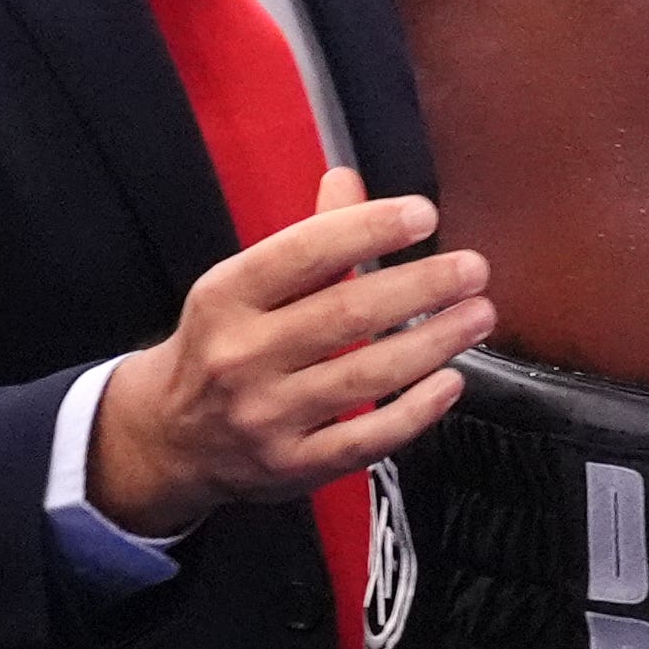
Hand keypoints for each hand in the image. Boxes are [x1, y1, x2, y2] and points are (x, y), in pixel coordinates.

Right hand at [86, 169, 491, 543]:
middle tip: (472, 268)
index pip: (304, 253)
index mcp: (226, 297)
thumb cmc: (220, 345)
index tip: (423, 215)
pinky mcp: (292, 466)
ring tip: (478, 314)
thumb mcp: (241, 284)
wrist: (170, 438)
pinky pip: (366, 439)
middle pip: (345, 315)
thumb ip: (303, 238)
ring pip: (365, 376)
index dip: (368, 230)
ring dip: (434, 342)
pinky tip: (450, 382)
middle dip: (420, 286)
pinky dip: (415, 410)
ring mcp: (266, 417)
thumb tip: (349, 182)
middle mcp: (241, 356)